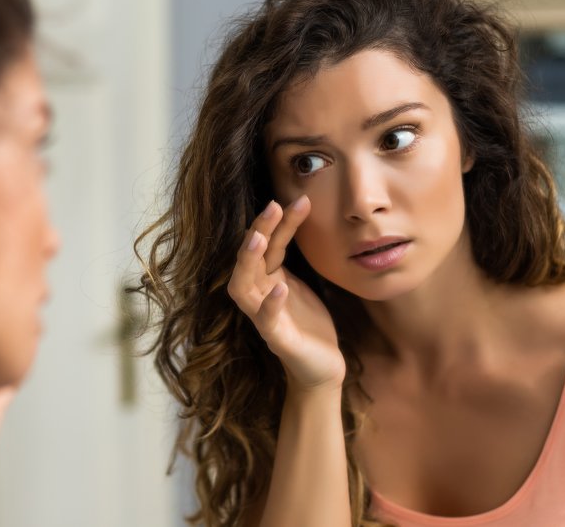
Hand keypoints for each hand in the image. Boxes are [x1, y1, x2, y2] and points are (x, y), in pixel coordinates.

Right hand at [227, 196, 345, 390]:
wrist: (321, 365)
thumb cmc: (308, 322)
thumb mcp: (301, 282)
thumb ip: (290, 257)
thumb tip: (295, 215)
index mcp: (266, 278)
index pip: (268, 244)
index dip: (279, 222)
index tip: (299, 200)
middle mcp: (259, 294)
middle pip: (249, 258)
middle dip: (259, 231)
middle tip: (273, 206)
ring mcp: (263, 317)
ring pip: (243, 287)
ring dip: (249, 262)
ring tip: (259, 239)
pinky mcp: (276, 339)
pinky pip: (266, 320)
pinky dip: (270, 303)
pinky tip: (279, 287)